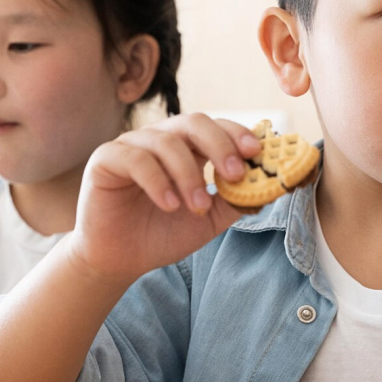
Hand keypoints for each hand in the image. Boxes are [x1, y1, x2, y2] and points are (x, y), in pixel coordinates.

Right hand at [66, 113, 261, 284]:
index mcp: (185, 147)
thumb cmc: (161, 234)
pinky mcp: (106, 159)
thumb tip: (276, 186)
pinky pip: (135, 159)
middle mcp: (159, 139)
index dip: (237, 134)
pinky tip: (169, 205)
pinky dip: (157, 181)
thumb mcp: (209, 220)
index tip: (257, 153)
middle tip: (234, 173)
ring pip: (166, 142)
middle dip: (219, 144)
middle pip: (193, 122)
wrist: (119, 260)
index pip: (215, 126)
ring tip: (197, 206)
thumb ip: (237, 201)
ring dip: (188, 174)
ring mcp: (131, 145)